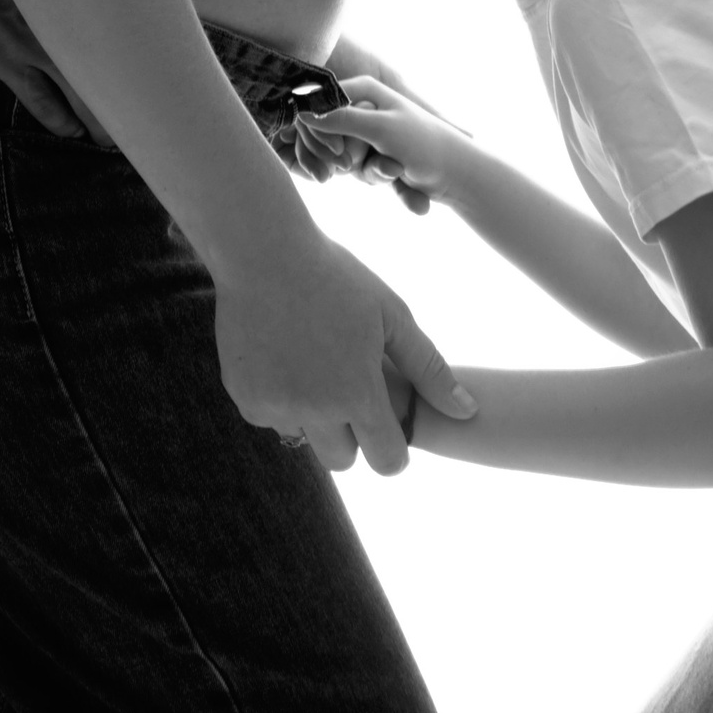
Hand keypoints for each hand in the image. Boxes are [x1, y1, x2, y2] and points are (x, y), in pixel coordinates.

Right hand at [213, 225, 474, 473]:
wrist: (262, 250)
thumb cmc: (335, 276)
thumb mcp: (390, 315)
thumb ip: (429, 369)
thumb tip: (468, 411)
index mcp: (358, 394)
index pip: (387, 462)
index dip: (392, 449)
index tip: (386, 424)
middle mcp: (316, 411)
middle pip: (342, 460)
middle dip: (349, 434)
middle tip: (343, 383)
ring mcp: (275, 406)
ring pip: (303, 436)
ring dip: (310, 414)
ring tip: (310, 359)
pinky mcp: (244, 397)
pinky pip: (269, 416)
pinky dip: (277, 397)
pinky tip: (280, 353)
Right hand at [297, 76, 472, 209]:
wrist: (460, 174)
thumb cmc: (423, 143)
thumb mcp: (380, 129)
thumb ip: (341, 119)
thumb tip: (302, 111)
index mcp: (362, 90)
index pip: (319, 108)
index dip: (323, 135)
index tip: (342, 157)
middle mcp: (364, 108)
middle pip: (330, 138)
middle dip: (354, 160)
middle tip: (387, 165)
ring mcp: (370, 133)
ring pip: (347, 160)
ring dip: (374, 173)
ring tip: (401, 171)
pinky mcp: (377, 155)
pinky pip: (365, 172)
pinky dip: (386, 183)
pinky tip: (414, 196)